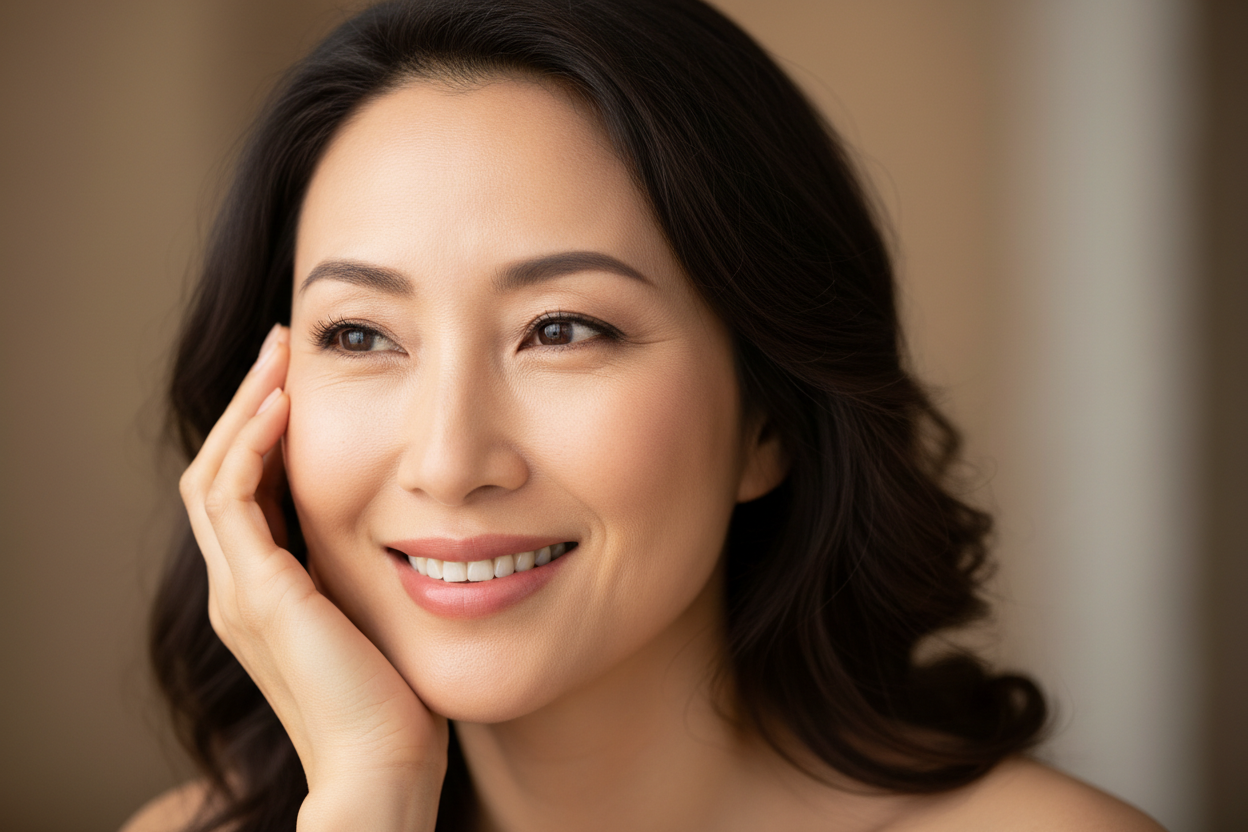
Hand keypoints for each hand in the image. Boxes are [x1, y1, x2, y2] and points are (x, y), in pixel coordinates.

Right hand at [178, 324, 445, 830]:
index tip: (301, 379)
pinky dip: (252, 446)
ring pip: (216, 474)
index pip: (247, 491)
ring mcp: (241, 591)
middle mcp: (240, 588)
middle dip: (250, 406)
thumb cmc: (398, 700)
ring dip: (245, 410)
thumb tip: (418, 521)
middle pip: (220, 472)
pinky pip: (234, 499)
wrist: (384, 766)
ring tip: (279, 357)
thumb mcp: (381, 612)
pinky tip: (285, 405)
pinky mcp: (259, 594)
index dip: (267, 432)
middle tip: (282, 349)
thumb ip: (374, 569)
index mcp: (265, 591)